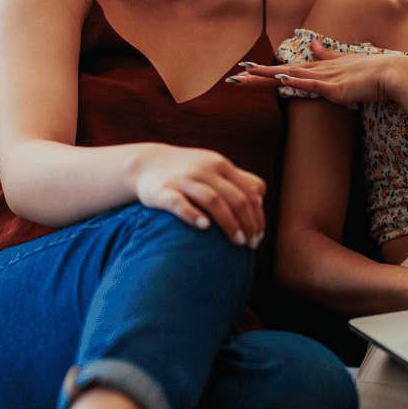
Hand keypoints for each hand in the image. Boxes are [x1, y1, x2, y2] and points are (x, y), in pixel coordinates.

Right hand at [131, 145, 266, 248]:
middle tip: (251, 244)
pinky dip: (193, 214)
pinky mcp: (162, 191)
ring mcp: (183, 179)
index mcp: (220, 165)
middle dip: (248, 222)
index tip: (260, 235)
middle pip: (235, 197)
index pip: (248, 191)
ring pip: (212, 200)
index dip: (257, 215)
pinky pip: (178, 203)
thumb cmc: (187, 171)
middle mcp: (204, 170)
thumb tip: (261, 197)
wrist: (145, 164)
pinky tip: (204, 227)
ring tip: (237, 242)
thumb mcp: (214, 168)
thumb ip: (238, 179)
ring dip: (229, 222)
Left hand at [228, 39, 407, 106]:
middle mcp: (319, 70)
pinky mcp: (333, 88)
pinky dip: (291, 82)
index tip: (247, 72)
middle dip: (256, 77)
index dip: (266, 71)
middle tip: (233, 80)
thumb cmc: (375, 70)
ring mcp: (325, 78)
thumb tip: (314, 43)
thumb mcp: (348, 60)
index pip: (288, 70)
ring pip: (287, 78)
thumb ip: (330, 53)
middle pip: (281, 73)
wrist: (394, 72)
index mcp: (322, 68)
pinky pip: (308, 85)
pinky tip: (275, 79)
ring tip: (242, 81)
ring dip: (264, 80)